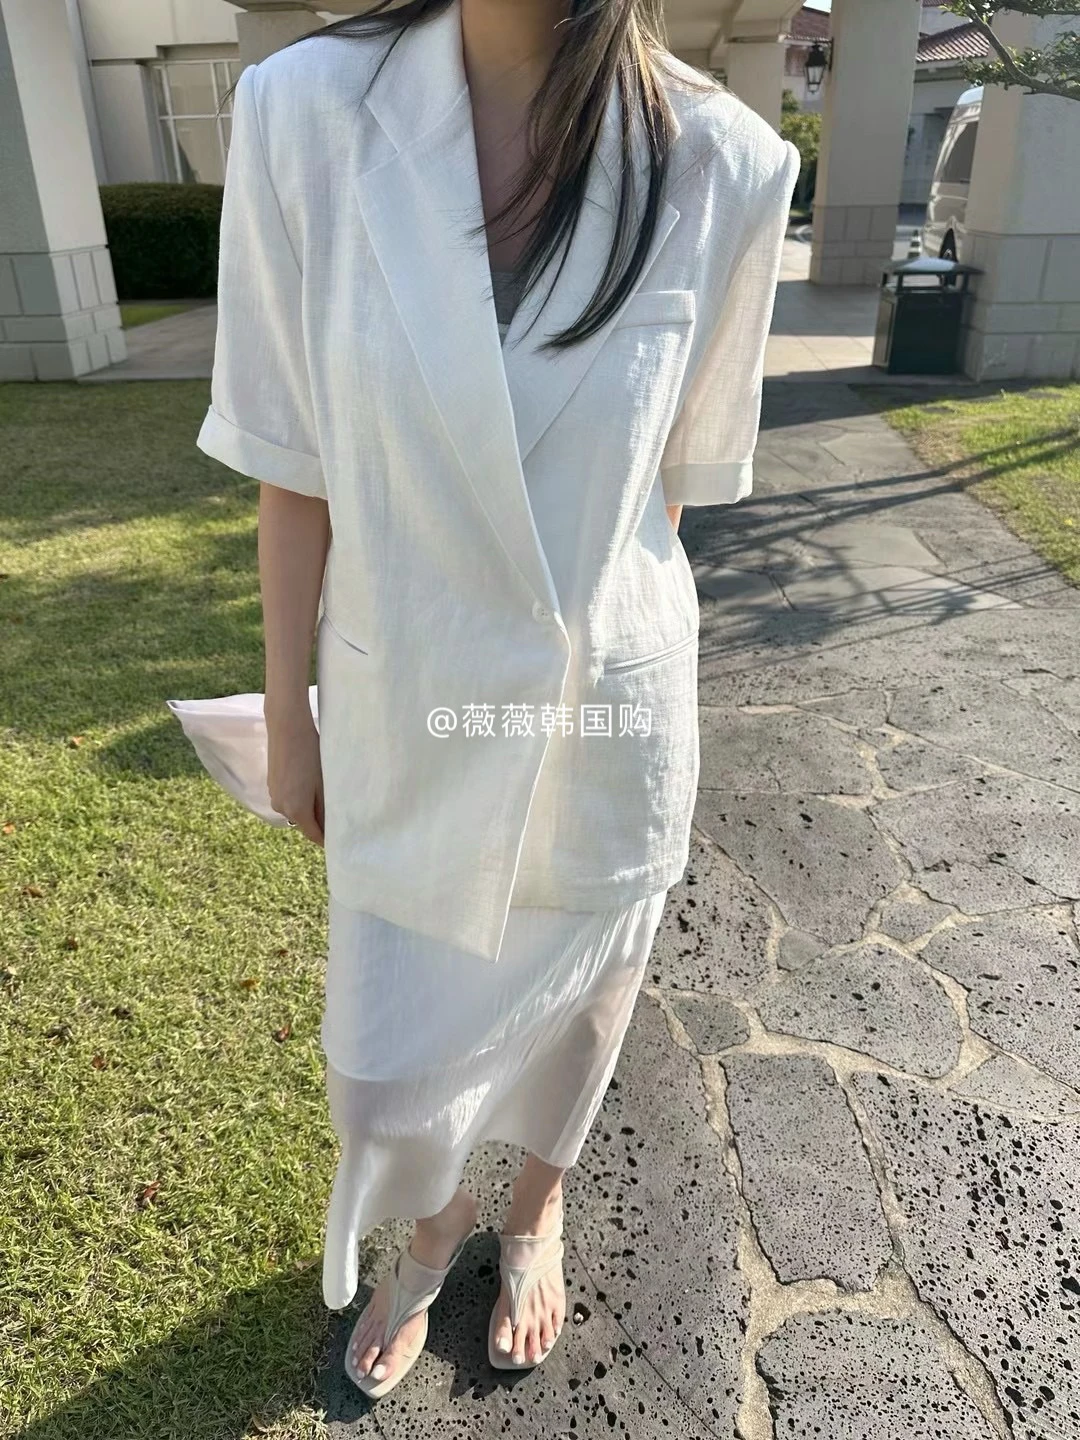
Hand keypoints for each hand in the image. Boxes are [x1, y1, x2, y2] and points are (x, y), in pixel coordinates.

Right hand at [266, 702, 324, 845]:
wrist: (287, 728)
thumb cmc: (310, 754)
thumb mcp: (323, 784)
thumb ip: (325, 808)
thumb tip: (330, 826)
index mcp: (296, 810)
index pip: (314, 835)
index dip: (327, 839)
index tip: (339, 840)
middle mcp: (281, 807)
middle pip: (304, 823)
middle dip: (318, 821)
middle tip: (337, 813)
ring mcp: (274, 795)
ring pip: (296, 809)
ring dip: (308, 807)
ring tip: (324, 793)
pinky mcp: (271, 784)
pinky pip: (288, 798)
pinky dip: (299, 796)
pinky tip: (308, 781)